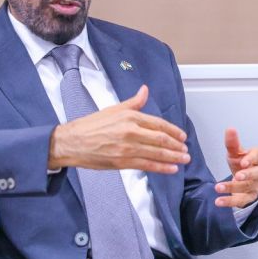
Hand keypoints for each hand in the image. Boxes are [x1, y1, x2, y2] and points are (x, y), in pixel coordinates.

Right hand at [48, 85, 189, 173]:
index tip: (182, 136)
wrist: (71, 142)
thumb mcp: (113, 109)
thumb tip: (145, 90)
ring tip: (184, 159)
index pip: (158, 123)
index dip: (173, 130)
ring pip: (157, 153)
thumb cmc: (90, 126)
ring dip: (173, 157)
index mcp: (130, 117)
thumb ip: (133, 102)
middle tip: (186, 149)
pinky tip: (172, 168)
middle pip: (161, 139)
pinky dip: (162, 167)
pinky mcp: (123, 162)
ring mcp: (128, 148)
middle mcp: (131, 131)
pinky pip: (147, 165)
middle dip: (177, 145)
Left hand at [214, 128, 257, 208]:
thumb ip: (232, 142)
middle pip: (257, 173)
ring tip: (218, 187)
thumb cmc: (241, 162)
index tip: (243, 162)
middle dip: (247, 175)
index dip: (252, 159)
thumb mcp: (236, 152)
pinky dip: (230, 202)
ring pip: (247, 187)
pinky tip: (218, 201)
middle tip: (236, 176)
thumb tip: (230, 128)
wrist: (245, 178)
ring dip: (232, 188)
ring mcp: (257, 185)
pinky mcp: (250, 196)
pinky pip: (242, 201)